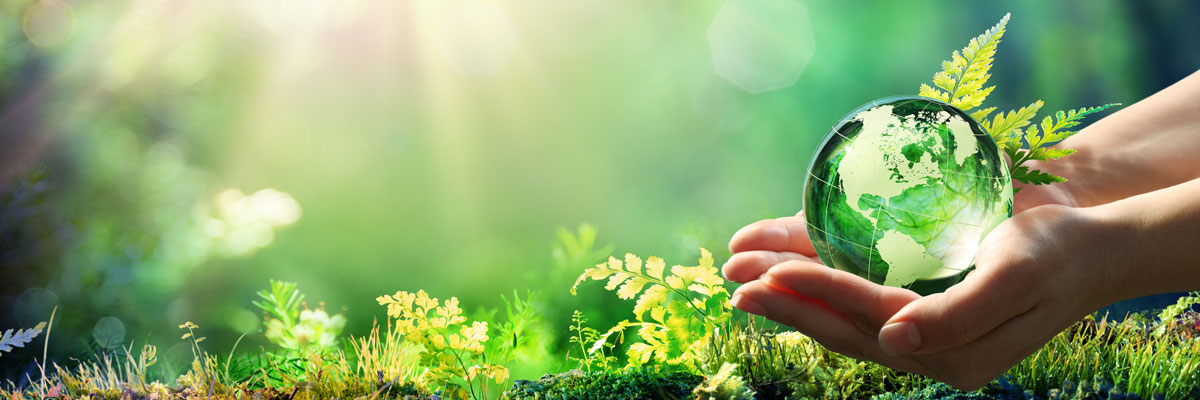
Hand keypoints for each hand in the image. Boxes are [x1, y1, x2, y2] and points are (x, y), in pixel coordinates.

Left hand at [724, 196, 1122, 389]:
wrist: (1090, 249)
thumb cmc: (1056, 253)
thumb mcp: (1013, 277)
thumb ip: (956, 314)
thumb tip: (893, 343)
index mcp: (954, 351)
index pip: (870, 318)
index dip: (818, 292)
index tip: (770, 272)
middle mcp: (931, 351)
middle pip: (843, 328)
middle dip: (786, 303)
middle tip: (733, 281)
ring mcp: (923, 338)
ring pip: (842, 322)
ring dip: (793, 299)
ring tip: (742, 280)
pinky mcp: (918, 318)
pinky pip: (858, 310)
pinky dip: (820, 293)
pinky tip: (787, 279)